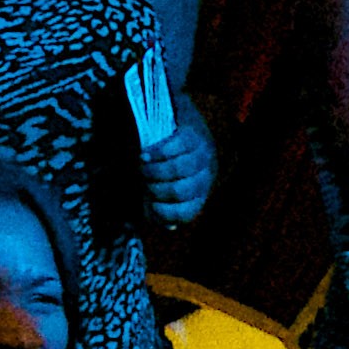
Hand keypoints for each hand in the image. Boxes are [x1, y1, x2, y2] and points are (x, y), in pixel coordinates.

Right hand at [135, 98, 218, 223]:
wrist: (176, 121)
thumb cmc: (169, 163)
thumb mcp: (167, 187)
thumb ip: (164, 209)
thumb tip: (169, 227)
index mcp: (200, 194)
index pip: (187, 212)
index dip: (166, 213)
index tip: (149, 205)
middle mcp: (206, 176)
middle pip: (179, 190)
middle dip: (155, 188)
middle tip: (142, 181)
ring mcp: (203, 154)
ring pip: (178, 169)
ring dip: (155, 171)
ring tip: (141, 167)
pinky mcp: (195, 134)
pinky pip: (176, 147)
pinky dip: (157, 153)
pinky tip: (145, 155)